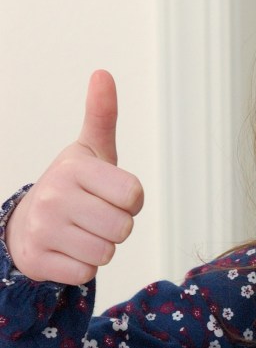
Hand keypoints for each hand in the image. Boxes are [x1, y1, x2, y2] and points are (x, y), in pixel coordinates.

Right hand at [5, 70, 143, 284]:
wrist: (28, 223)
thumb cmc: (74, 186)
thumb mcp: (91, 150)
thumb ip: (101, 115)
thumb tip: (103, 73)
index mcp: (74, 168)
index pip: (134, 195)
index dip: (131, 200)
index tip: (112, 193)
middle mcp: (56, 196)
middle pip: (123, 228)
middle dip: (117, 226)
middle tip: (96, 216)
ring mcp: (43, 230)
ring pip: (106, 253)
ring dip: (102, 247)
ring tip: (82, 232)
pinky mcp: (39, 261)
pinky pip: (87, 274)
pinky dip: (84, 267)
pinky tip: (69, 250)